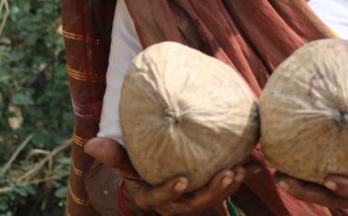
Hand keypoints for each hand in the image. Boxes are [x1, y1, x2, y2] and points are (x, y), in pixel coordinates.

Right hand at [85, 137, 259, 214]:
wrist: (154, 178)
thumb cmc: (138, 167)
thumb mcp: (126, 163)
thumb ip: (114, 155)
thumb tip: (91, 143)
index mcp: (154, 197)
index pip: (161, 198)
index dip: (170, 191)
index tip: (181, 179)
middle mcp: (176, 203)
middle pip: (196, 203)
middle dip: (212, 191)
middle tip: (226, 174)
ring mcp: (194, 201)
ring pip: (214, 198)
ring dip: (229, 186)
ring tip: (241, 170)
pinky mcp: (209, 192)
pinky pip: (227, 187)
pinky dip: (241, 176)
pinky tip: (256, 164)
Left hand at [273, 117, 347, 214]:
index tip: (329, 178)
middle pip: (334, 200)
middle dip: (309, 192)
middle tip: (284, 178)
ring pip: (322, 199)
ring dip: (299, 189)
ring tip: (277, 175)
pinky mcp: (340, 195)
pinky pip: (319, 192)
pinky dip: (302, 183)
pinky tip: (282, 170)